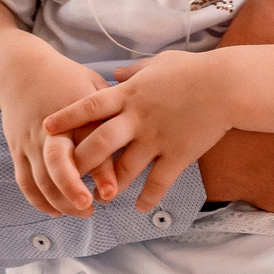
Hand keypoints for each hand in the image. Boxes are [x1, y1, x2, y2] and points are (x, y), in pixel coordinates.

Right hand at [0, 45, 121, 217]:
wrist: (20, 71)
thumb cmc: (66, 80)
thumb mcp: (93, 87)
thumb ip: (115, 110)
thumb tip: (142, 134)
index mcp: (77, 112)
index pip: (91, 144)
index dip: (101, 170)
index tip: (111, 192)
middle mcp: (52, 129)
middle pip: (57, 163)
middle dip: (71, 189)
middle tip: (89, 208)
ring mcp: (31, 141)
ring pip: (41, 178)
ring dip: (59, 200)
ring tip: (81, 212)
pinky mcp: (18, 150)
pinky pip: (25, 181)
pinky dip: (38, 200)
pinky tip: (55, 211)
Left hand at [44, 48, 235, 211]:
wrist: (227, 85)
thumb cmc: (194, 70)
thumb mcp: (158, 64)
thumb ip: (132, 72)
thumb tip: (115, 73)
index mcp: (129, 95)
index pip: (89, 106)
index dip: (66, 118)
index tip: (46, 128)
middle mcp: (137, 119)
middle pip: (98, 143)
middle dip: (79, 163)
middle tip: (65, 177)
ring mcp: (157, 139)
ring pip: (125, 169)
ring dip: (110, 187)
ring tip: (99, 199)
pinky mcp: (177, 155)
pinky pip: (158, 182)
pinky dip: (148, 197)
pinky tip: (140, 208)